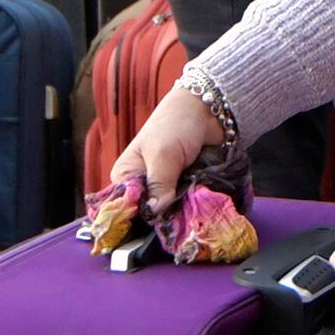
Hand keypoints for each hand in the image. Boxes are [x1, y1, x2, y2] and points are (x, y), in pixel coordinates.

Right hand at [114, 83, 224, 210]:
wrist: (208, 111)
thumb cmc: (176, 125)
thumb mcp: (163, 154)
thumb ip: (158, 183)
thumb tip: (154, 212)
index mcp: (125, 177)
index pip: (126, 207)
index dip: (140, 217)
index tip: (157, 224)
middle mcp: (142, 186)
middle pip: (150, 213)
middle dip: (165, 215)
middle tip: (180, 217)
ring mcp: (165, 189)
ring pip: (171, 211)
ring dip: (183, 211)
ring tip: (193, 210)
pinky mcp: (184, 189)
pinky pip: (187, 204)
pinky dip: (195, 205)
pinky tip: (201, 206)